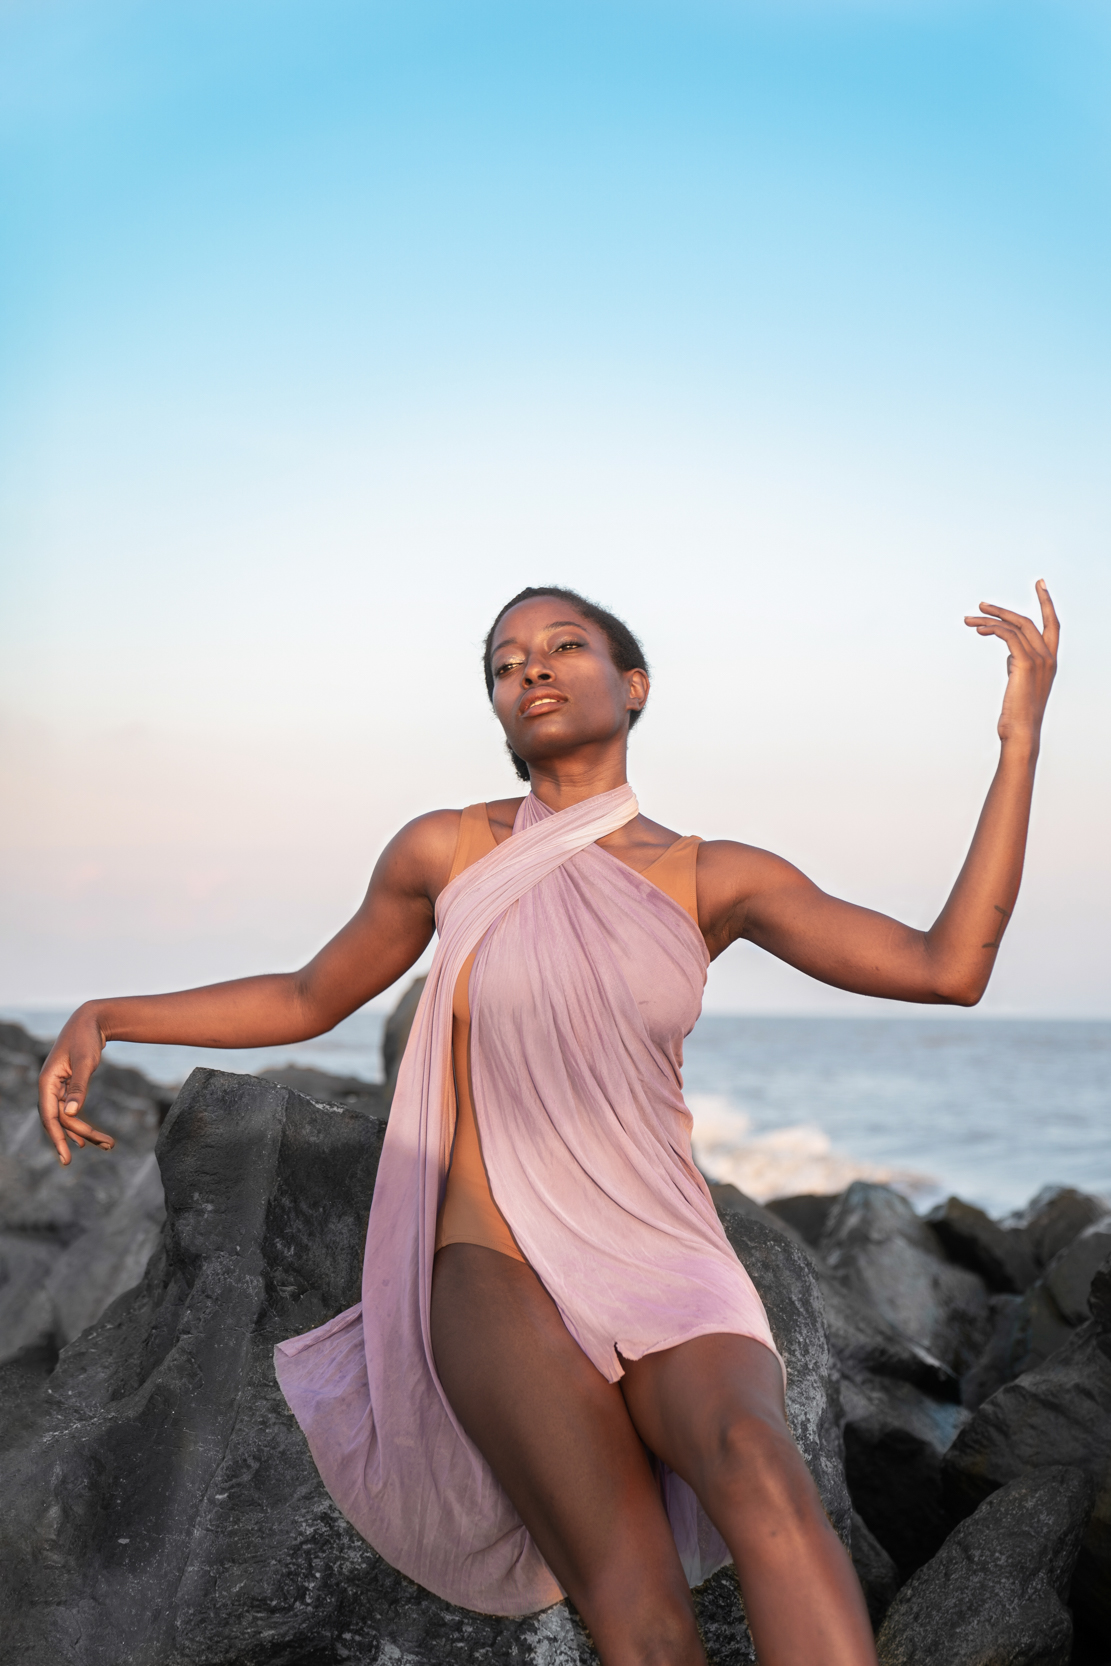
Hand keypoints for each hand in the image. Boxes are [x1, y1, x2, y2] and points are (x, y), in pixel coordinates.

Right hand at [38, 1005, 115, 1164]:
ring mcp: (57, 1088)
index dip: (58, 1138)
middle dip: (82, 1135)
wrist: (90, 1020)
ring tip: (107, 1144)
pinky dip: (80, 1123)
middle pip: (61, 1119)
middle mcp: (49, 1087)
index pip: (49, 1117)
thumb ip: (79, 1087)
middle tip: (107, 1145)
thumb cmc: (85, 1038)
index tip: (68, 1157)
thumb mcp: (85, 1061)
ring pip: (67, 1117)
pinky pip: (71, 1111)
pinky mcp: (67, 1086)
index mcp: (47, 1082)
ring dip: (85, 1131)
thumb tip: (71, 1114)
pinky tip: (88, 1138)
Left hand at [965, 579, 1059, 748]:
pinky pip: (1009, 636)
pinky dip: (993, 629)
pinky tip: (979, 629)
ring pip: (1016, 627)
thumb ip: (1018, 664)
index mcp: (1050, 661)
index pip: (1052, 625)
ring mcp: (1040, 660)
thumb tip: (1010, 655)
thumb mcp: (1020, 683)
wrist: (1021, 733)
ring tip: (969, 620)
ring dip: (990, 620)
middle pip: (1028, 621)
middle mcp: (1049, 658)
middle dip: (1004, 610)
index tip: (1040, 584)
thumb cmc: (1017, 714)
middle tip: (981, 605)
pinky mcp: (1026, 664)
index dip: (1046, 603)